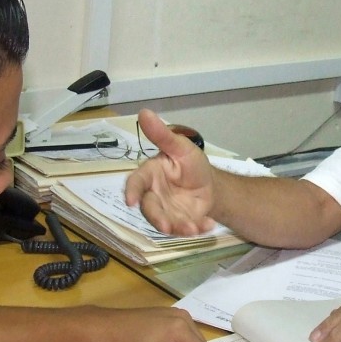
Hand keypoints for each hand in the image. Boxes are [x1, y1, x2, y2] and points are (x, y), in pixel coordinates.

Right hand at [124, 108, 216, 235]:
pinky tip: (207, 225)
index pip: (136, 182)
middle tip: (167, 226)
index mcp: (151, 175)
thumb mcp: (180, 147)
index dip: (131, 191)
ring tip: (194, 228)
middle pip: (149, 208)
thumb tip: (144, 112)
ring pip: (166, 223)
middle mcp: (154, 195)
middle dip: (157, 218)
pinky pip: (184, 229)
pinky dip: (196, 229)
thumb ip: (162, 135)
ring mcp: (166, 211)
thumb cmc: (191, 164)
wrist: (210, 184)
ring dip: (178, 228)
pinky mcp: (180, 223)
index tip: (130, 201)